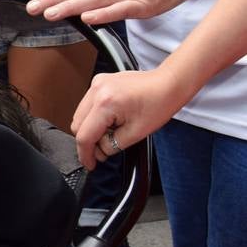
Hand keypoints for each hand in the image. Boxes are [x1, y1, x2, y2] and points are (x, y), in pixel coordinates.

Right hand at [70, 70, 186, 170]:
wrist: (168, 84)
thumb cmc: (159, 103)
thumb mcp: (137, 133)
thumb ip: (112, 145)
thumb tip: (99, 151)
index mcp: (105, 104)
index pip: (84, 135)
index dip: (85, 154)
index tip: (89, 164)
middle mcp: (96, 91)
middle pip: (77, 124)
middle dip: (88, 141)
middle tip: (102, 150)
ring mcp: (96, 84)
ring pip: (80, 115)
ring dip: (91, 128)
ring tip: (111, 131)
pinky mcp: (99, 82)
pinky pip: (88, 104)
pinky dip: (94, 116)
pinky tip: (110, 119)